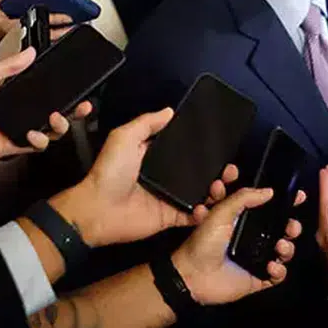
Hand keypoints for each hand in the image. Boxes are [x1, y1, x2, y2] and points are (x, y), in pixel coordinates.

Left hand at [50, 109, 240, 248]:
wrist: (98, 209)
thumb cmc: (109, 171)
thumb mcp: (124, 137)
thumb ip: (146, 123)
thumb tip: (170, 111)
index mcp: (155, 157)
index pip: (184, 150)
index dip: (203, 149)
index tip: (221, 146)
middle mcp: (165, 177)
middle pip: (198, 173)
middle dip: (217, 171)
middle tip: (229, 170)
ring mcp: (169, 198)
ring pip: (201, 194)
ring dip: (215, 191)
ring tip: (221, 186)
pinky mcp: (170, 217)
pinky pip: (192, 215)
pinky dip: (204, 213)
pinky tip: (211, 206)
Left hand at [172, 187, 302, 304]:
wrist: (192, 276)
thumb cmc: (203, 242)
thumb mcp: (220, 212)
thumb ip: (244, 197)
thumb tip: (270, 191)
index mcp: (244, 219)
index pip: (270, 208)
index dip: (285, 202)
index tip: (297, 196)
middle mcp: (253, 237)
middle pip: (282, 229)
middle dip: (292, 226)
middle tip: (292, 225)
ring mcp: (256, 258)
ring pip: (284, 250)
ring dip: (288, 247)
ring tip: (281, 245)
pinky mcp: (257, 277)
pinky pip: (278, 274)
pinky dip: (279, 270)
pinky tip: (271, 266)